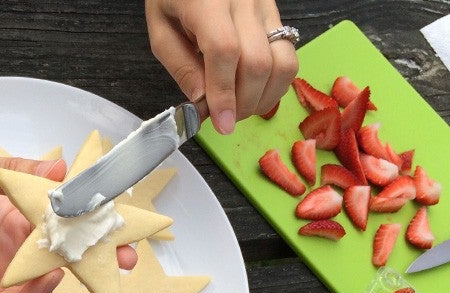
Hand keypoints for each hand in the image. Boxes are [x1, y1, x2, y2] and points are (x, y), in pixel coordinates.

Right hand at [0, 133, 133, 292]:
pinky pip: (55, 241)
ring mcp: (8, 253)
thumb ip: (5, 171)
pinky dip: (80, 235)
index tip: (54, 274)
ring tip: (127, 259)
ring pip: (51, 275)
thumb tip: (56, 173)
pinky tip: (107, 226)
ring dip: (90, 271)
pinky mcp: (22, 234)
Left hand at [145, 0, 298, 133]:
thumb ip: (180, 66)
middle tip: (225, 119)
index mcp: (208, 1)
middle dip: (244, 103)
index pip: (225, 52)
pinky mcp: (277, 14)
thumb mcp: (161, 27)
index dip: (224, 94)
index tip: (222, 123)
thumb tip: (202, 103)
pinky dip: (276, 84)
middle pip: (258, 63)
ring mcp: (266, 7)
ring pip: (284, 61)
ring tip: (241, 108)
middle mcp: (244, 1)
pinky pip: (289, 55)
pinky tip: (255, 93)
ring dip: (265, 97)